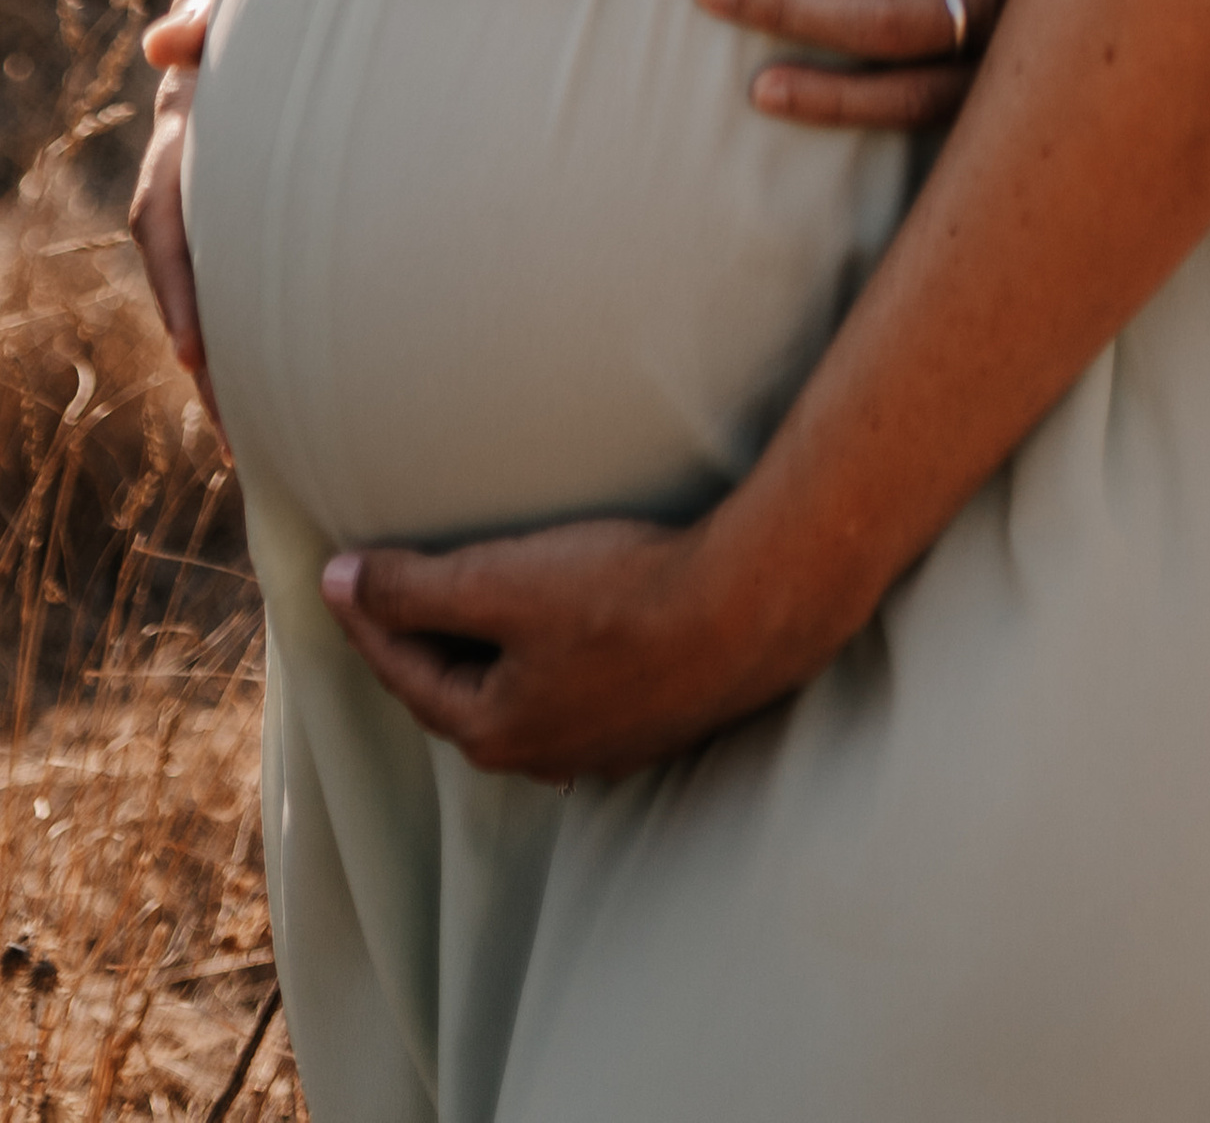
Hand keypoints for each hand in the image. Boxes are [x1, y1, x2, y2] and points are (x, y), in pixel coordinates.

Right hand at [129, 0, 240, 438]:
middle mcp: (204, 157)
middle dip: (208, 353)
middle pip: (190, 273)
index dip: (177, 287)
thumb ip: (209, 1)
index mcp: (188, 121)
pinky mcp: (278, 180)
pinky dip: (274, 312)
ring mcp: (237, 168)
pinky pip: (264, 253)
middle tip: (237, 437)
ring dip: (235, 350)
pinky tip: (308, 367)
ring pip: (223, 273)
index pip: (165, 216)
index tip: (199, 356)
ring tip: (262, 436)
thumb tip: (170, 42)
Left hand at [320, 509, 824, 780]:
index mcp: (494, 728)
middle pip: (460, 693)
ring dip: (491, 660)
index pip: (404, 669)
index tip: (340, 572)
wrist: (754, 608)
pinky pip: (578, 696)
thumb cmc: (625, 593)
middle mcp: (544, 755)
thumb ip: (413, 587)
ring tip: (475, 617)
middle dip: (423, 643)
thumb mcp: (502, 581)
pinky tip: (566, 643)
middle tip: (394, 597)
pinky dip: (551, 666)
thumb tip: (337, 582)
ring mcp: (605, 745)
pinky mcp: (656, 720)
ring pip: (521, 700)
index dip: (367, 615)